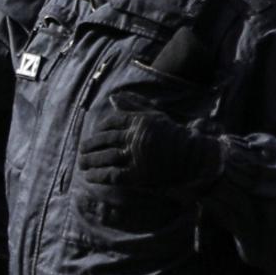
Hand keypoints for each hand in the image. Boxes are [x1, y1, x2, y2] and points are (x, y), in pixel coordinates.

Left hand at [78, 94, 221, 193]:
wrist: (194, 159)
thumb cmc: (173, 135)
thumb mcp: (154, 116)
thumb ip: (133, 106)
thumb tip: (113, 97)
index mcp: (140, 122)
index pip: (112, 123)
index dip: (99, 130)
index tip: (94, 134)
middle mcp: (137, 138)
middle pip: (106, 140)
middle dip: (90, 146)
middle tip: (81, 150)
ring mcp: (137, 157)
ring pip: (106, 157)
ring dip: (90, 161)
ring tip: (82, 163)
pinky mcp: (138, 176)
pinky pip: (112, 175)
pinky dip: (98, 176)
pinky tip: (89, 177)